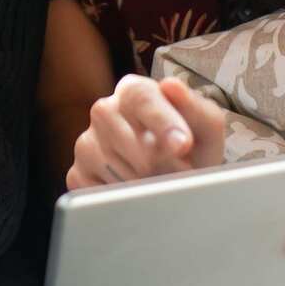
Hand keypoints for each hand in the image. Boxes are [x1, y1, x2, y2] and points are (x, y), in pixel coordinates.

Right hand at [66, 75, 226, 189]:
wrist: (178, 178)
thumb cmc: (192, 147)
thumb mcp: (206, 127)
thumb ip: (195, 107)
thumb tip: (171, 86)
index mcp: (133, 90)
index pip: (142, 99)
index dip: (164, 123)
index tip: (183, 146)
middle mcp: (104, 111)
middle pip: (134, 145)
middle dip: (163, 165)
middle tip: (179, 170)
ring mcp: (86, 142)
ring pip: (120, 173)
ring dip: (147, 185)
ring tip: (159, 179)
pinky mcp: (78, 173)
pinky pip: (102, 193)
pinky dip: (126, 199)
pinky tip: (137, 189)